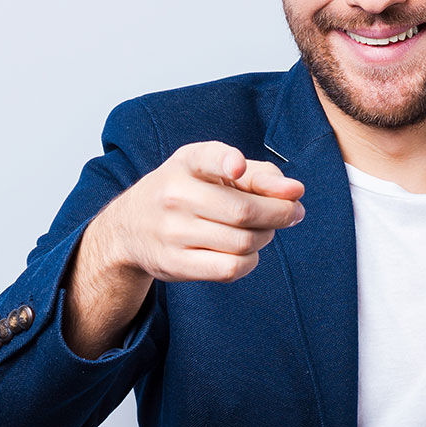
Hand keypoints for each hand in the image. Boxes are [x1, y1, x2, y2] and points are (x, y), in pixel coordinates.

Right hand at [100, 140, 305, 283]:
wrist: (130, 227)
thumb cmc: (186, 191)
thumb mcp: (212, 169)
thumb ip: (258, 173)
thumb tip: (295, 192)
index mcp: (186, 163)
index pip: (207, 158)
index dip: (227, 163)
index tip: (238, 168)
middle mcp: (174, 195)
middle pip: (244, 210)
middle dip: (280, 213)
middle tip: (293, 213)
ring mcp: (172, 232)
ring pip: (243, 241)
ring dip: (266, 237)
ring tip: (264, 231)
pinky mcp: (175, 264)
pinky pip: (230, 268)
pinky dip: (250, 261)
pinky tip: (247, 252)